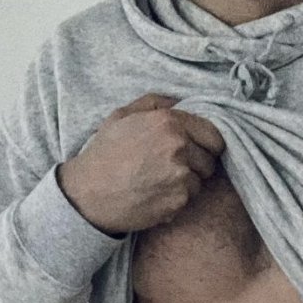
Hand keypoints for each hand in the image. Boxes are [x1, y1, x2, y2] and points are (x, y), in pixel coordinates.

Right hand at [57, 92, 225, 235]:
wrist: (88, 194)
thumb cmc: (104, 154)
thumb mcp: (122, 116)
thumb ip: (154, 103)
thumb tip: (181, 101)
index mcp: (168, 122)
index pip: (214, 134)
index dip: (207, 144)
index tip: (198, 150)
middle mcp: (178, 146)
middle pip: (210, 160)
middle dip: (196, 165)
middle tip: (173, 168)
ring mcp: (180, 175)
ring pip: (200, 181)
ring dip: (186, 183)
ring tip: (160, 182)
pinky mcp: (178, 200)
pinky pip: (189, 199)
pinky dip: (176, 200)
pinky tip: (155, 195)